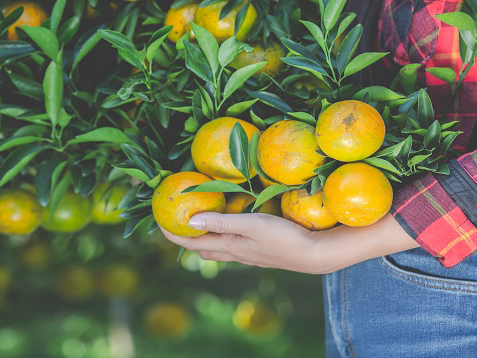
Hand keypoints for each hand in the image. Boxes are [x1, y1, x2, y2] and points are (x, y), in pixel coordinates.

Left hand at [160, 212, 418, 273]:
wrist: (317, 254)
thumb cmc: (284, 237)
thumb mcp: (250, 225)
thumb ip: (221, 222)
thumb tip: (189, 221)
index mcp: (230, 247)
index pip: (193, 243)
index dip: (175, 236)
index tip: (159, 226)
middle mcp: (237, 253)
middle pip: (204, 249)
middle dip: (187, 239)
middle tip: (175, 226)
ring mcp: (250, 254)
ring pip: (220, 249)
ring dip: (206, 240)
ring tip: (198, 229)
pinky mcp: (263, 251)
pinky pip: (236, 246)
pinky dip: (224, 238)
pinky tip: (232, 232)